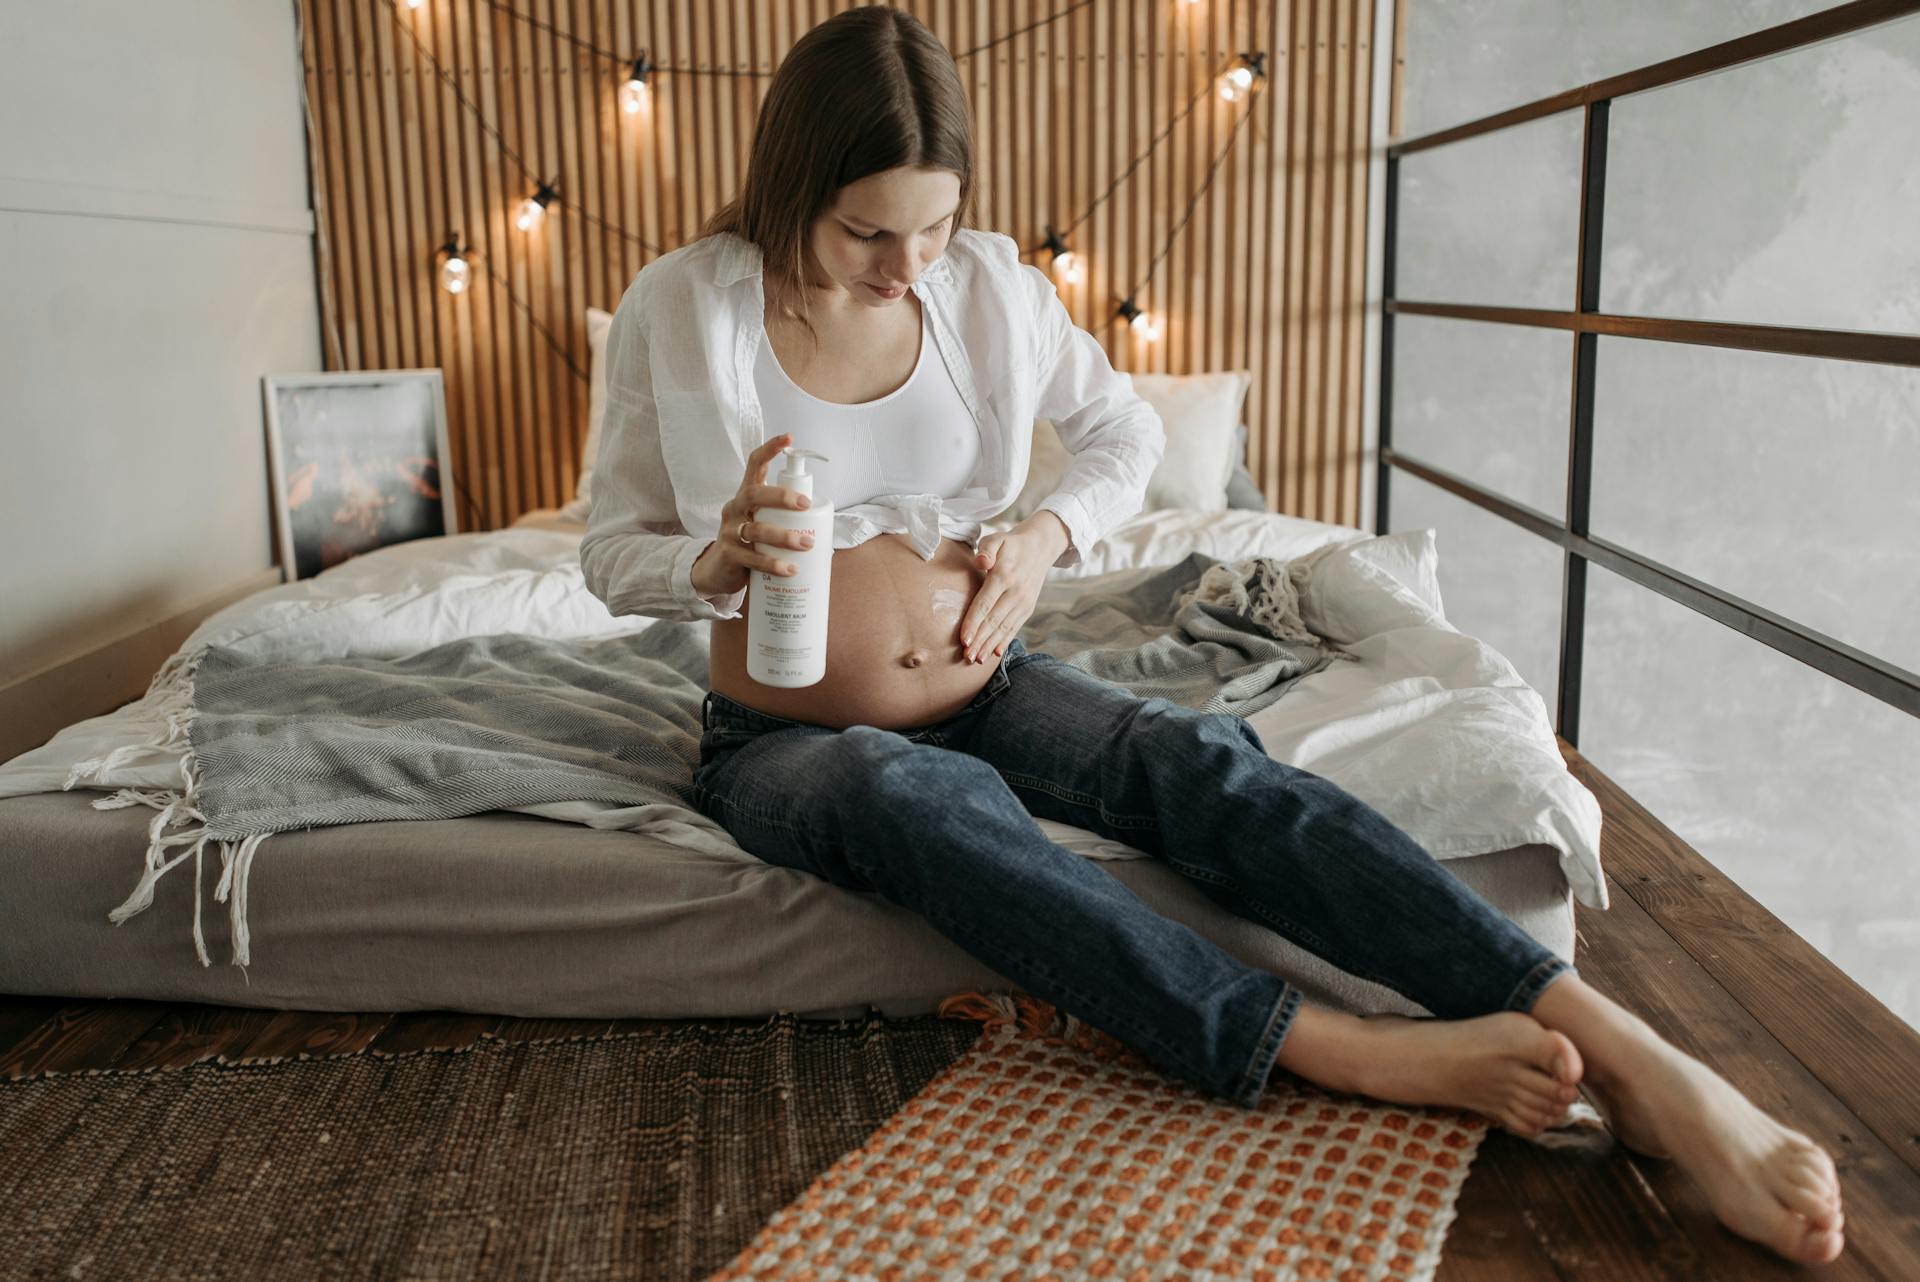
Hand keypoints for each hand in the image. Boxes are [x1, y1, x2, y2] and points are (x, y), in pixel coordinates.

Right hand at [690, 433, 817, 596]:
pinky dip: (774, 563)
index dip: (771, 449)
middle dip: (781, 496)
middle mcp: (735, 508)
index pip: (754, 464)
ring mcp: (729, 531)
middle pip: (754, 494)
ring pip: (757, 529)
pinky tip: (791, 569)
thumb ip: (784, 521)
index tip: (789, 438)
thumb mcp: (763, 525)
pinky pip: (752, 558)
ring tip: (807, 544)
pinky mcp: (729, 555)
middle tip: (805, 505)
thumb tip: (827, 532)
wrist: (716, 571)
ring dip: (785, 536)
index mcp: (746, 496)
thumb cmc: (748, 543)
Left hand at [959, 513, 1066, 663]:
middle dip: (979, 640)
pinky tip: (994, 653)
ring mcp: (1024, 602)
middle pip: (993, 621)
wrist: (1040, 547)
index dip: (973, 622)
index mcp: (1005, 576)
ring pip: (1004, 628)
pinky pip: (1014, 627)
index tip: (963, 639)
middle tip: (966, 656)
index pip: (985, 604)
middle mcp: (1016, 592)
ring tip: (976, 659)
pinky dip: (1004, 641)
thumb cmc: (1010, 543)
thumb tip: (981, 562)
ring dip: (989, 645)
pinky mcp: (1028, 608)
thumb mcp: (997, 538)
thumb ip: (987, 550)